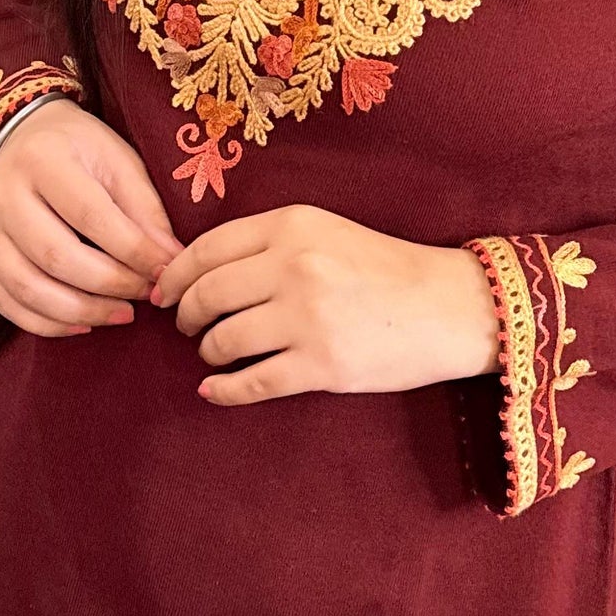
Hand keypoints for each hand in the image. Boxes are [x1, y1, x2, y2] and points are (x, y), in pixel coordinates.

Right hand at [0, 98, 177, 337]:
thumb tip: (169, 264)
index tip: (166, 272)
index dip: (133, 251)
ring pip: (28, 287)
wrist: (24, 138)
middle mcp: (1, 191)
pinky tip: (83, 324)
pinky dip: (47, 323)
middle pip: (56, 256)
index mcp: (42, 158)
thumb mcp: (120, 162)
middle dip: (109, 285)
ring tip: (122, 314)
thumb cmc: (81, 151)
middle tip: (146, 297)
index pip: (90, 216)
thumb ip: (145, 211)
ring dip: (81, 312)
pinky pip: (5, 303)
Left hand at [150, 205, 500, 404]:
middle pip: (206, 295)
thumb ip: (268, 243)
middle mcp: (295, 266)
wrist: (451, 307)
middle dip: (186, 316)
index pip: (206, 249)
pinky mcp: (321, 365)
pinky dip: (223, 390)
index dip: (175, 275)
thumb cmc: (386, 269)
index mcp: (293, 225)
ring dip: (208, 352)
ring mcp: (307, 318)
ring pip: (222, 340)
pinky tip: (214, 389)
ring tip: (214, 353)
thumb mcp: (327, 231)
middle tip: (187, 327)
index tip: (165, 293)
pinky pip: (250, 382)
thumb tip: (196, 274)